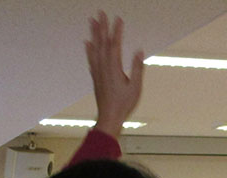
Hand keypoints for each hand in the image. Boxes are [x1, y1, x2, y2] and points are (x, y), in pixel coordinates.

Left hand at [85, 13, 144, 138]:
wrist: (109, 116)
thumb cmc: (124, 104)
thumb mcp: (135, 87)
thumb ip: (137, 68)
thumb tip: (139, 51)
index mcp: (113, 67)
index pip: (114, 44)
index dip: (116, 31)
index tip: (118, 19)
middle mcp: (103, 66)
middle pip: (102, 42)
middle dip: (102, 26)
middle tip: (100, 12)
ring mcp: (98, 71)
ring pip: (94, 47)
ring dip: (93, 33)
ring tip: (92, 21)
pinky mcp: (95, 76)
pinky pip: (91, 58)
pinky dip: (89, 49)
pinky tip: (87, 42)